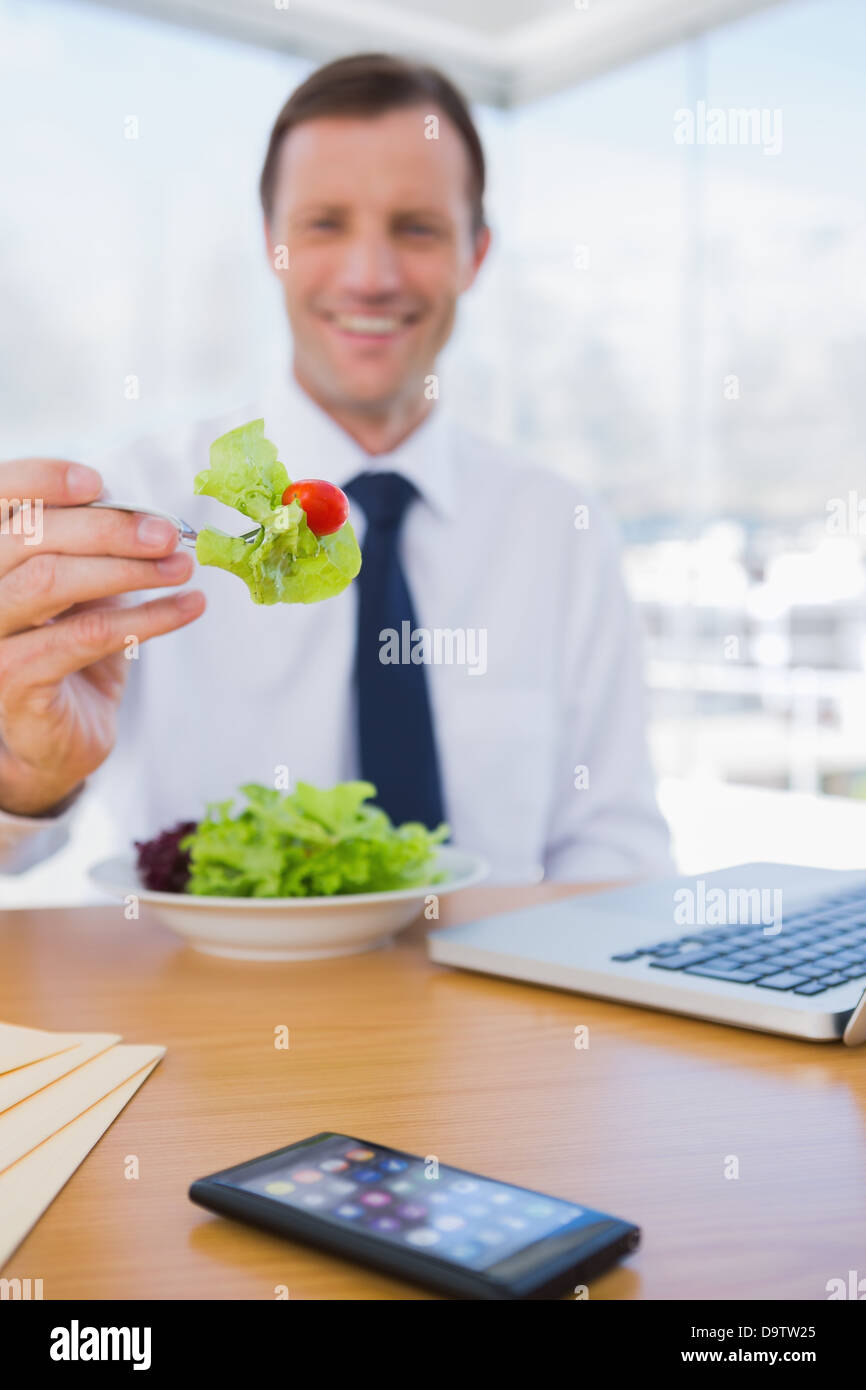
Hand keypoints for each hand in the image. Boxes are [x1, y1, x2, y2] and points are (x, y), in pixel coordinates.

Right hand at [0, 458, 204, 815]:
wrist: (56, 738)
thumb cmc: (68, 652)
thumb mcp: (80, 589)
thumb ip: (92, 547)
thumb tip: (145, 512)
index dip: (41, 480)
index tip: (99, 482)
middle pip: (27, 537)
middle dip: (105, 527)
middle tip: (166, 534)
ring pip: (51, 581)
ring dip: (128, 569)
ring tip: (182, 568)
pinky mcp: (15, 679)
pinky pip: (86, 636)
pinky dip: (146, 618)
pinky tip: (186, 608)